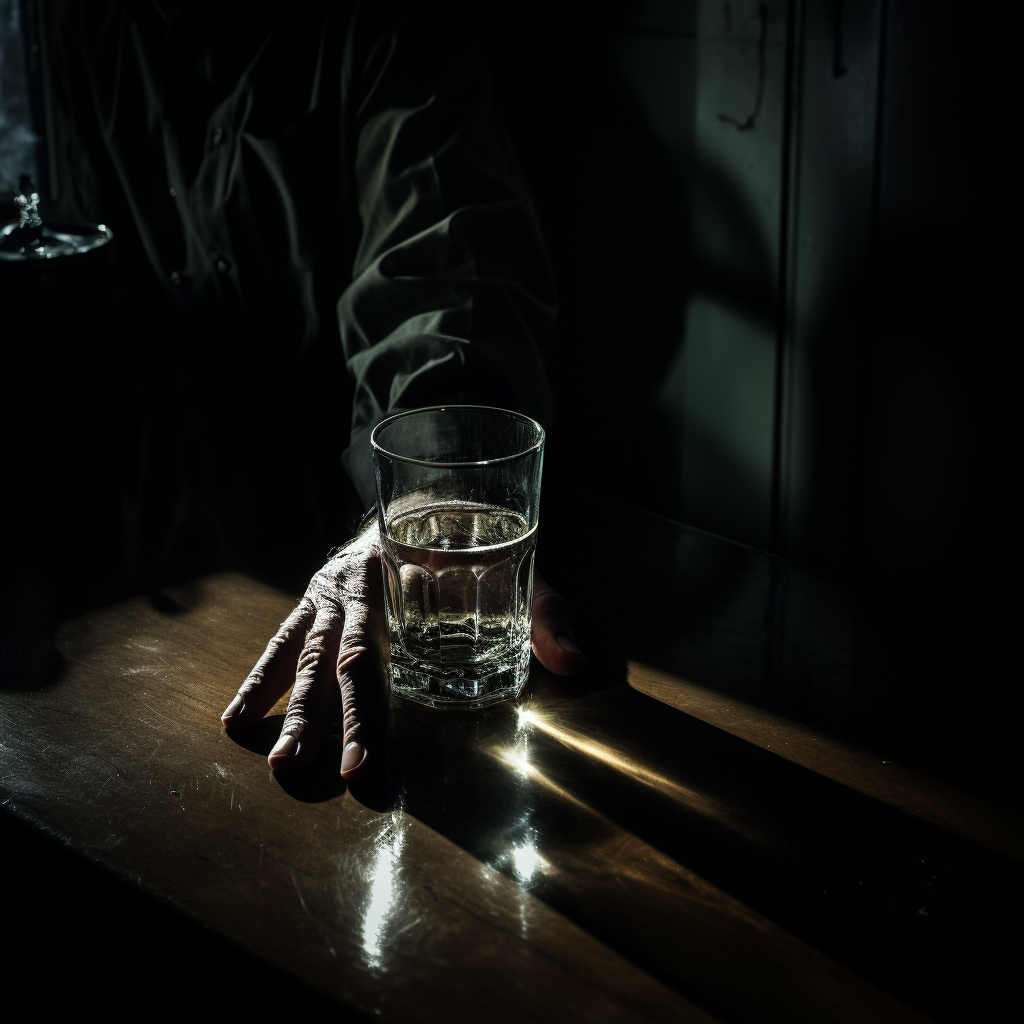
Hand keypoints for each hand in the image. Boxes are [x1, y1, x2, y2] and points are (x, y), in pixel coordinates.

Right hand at [221, 524, 584, 779]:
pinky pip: (280, 641)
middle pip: (334, 661)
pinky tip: (238, 717)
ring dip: (289, 709)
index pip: (375, 653)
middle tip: (305, 775)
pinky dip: (259, 678)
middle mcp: (353, 585)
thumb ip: (545, 614)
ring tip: (276, 762)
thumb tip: (577, 664)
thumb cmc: (471, 541)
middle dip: (321, 721)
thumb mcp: (515, 566)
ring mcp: (328, 592)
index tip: (361, 764)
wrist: (423, 492)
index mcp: (396, 575)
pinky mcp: (312, 600)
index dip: (365, 710)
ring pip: (303, 654)